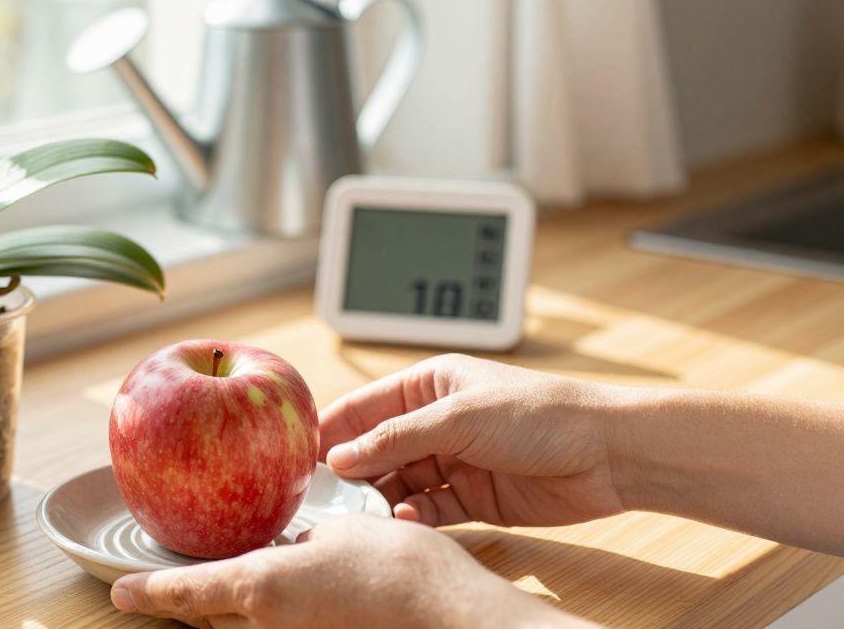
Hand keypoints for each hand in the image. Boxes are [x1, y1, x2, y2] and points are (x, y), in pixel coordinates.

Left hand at [110, 514, 585, 628]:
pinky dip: (265, 619)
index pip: (187, 593)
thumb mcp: (337, 532)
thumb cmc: (395, 564)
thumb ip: (300, 541)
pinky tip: (278, 601)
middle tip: (167, 589)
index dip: (149, 592)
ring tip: (220, 591)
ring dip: (225, 614)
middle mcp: (268, 627)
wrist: (449, 615)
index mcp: (260, 587)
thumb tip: (291, 547)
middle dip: (186, 605)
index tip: (120, 592)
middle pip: (207, 621)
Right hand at [320, 354, 626, 527]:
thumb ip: (395, 439)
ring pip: (400, 484)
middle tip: (329, 497)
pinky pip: (431, 510)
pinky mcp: (474, 498)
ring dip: (383, 500)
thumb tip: (340, 457)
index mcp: (428, 385)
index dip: (330, 430)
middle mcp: (437, 421)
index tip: (299, 456)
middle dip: (353, 473)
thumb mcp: (458, 417)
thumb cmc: (541, 413)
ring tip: (369, 515)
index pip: (363, 407)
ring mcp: (455, 460)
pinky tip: (409, 522)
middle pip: (376, 450)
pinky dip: (416, 518)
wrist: (608, 452)